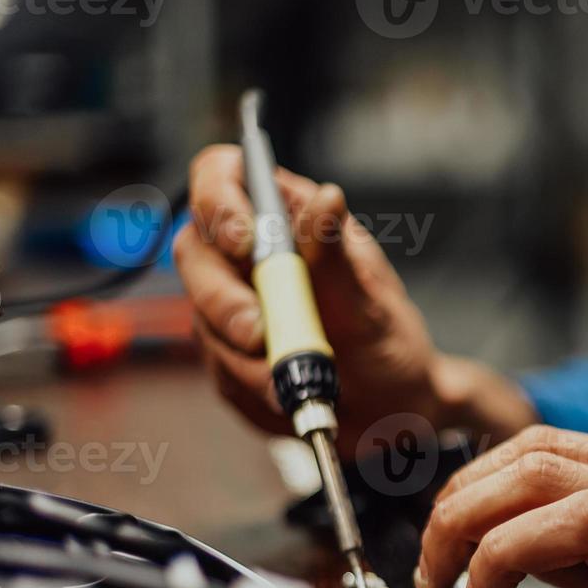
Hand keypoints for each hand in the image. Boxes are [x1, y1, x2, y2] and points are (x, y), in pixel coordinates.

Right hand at [174, 145, 536, 452]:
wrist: (392, 410)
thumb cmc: (388, 343)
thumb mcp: (368, 300)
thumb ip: (335, 254)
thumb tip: (328, 197)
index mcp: (284, 219)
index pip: (220, 176)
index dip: (218, 202)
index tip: (245, 244)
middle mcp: (247, 257)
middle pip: (195, 253)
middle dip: (224, 301)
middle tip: (260, 336)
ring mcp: (230, 305)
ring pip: (203, 319)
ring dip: (246, 358)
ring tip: (296, 380)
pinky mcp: (226, 354)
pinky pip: (218, 367)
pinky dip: (253, 386)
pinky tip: (290, 393)